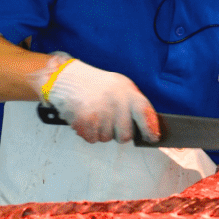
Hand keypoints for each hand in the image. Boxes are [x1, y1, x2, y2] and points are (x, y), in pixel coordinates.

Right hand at [38, 57, 159, 143]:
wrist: (66, 78)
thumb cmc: (95, 84)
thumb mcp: (120, 85)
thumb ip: (134, 104)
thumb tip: (149, 128)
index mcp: (127, 92)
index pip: (145, 113)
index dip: (150, 128)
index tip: (153, 138)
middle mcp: (116, 103)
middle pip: (125, 135)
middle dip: (119, 134)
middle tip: (111, 123)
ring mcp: (101, 113)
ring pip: (107, 139)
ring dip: (101, 132)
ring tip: (95, 115)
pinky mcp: (86, 122)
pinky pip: (92, 139)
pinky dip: (88, 133)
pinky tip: (86, 119)